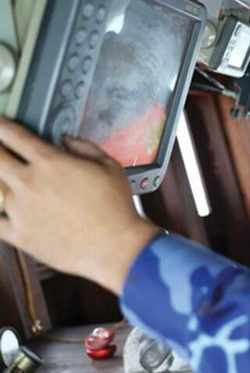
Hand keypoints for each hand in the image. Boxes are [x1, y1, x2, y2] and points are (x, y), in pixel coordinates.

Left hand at [0, 118, 157, 294]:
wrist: (116, 246)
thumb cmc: (116, 208)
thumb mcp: (110, 166)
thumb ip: (85, 148)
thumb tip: (68, 141)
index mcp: (51, 163)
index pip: (13, 135)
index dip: (1, 125)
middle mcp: (29, 183)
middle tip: (0, 151)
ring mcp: (20, 210)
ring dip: (4, 185)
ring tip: (18, 187)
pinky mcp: (19, 234)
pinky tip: (4, 211)